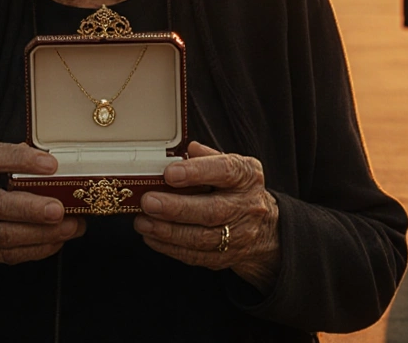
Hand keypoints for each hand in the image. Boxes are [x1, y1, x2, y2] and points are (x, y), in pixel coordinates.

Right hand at [0, 143, 85, 293]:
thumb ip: (12, 160)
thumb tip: (56, 162)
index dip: (21, 160)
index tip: (51, 164)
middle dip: (32, 209)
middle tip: (60, 209)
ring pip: (4, 234)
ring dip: (42, 233)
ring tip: (70, 227)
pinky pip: (8, 254)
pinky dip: (37, 248)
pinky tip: (56, 240)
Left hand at [134, 141, 281, 292]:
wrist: (265, 227)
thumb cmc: (237, 189)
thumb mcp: (232, 165)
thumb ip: (207, 157)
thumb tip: (187, 150)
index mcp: (246, 176)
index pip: (225, 171)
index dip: (196, 172)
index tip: (169, 173)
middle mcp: (246, 206)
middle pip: (212, 211)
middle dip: (176, 208)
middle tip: (148, 202)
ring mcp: (239, 235)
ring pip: (201, 238)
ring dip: (167, 231)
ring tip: (143, 222)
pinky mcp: (227, 257)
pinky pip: (196, 256)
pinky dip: (170, 248)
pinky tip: (152, 237)